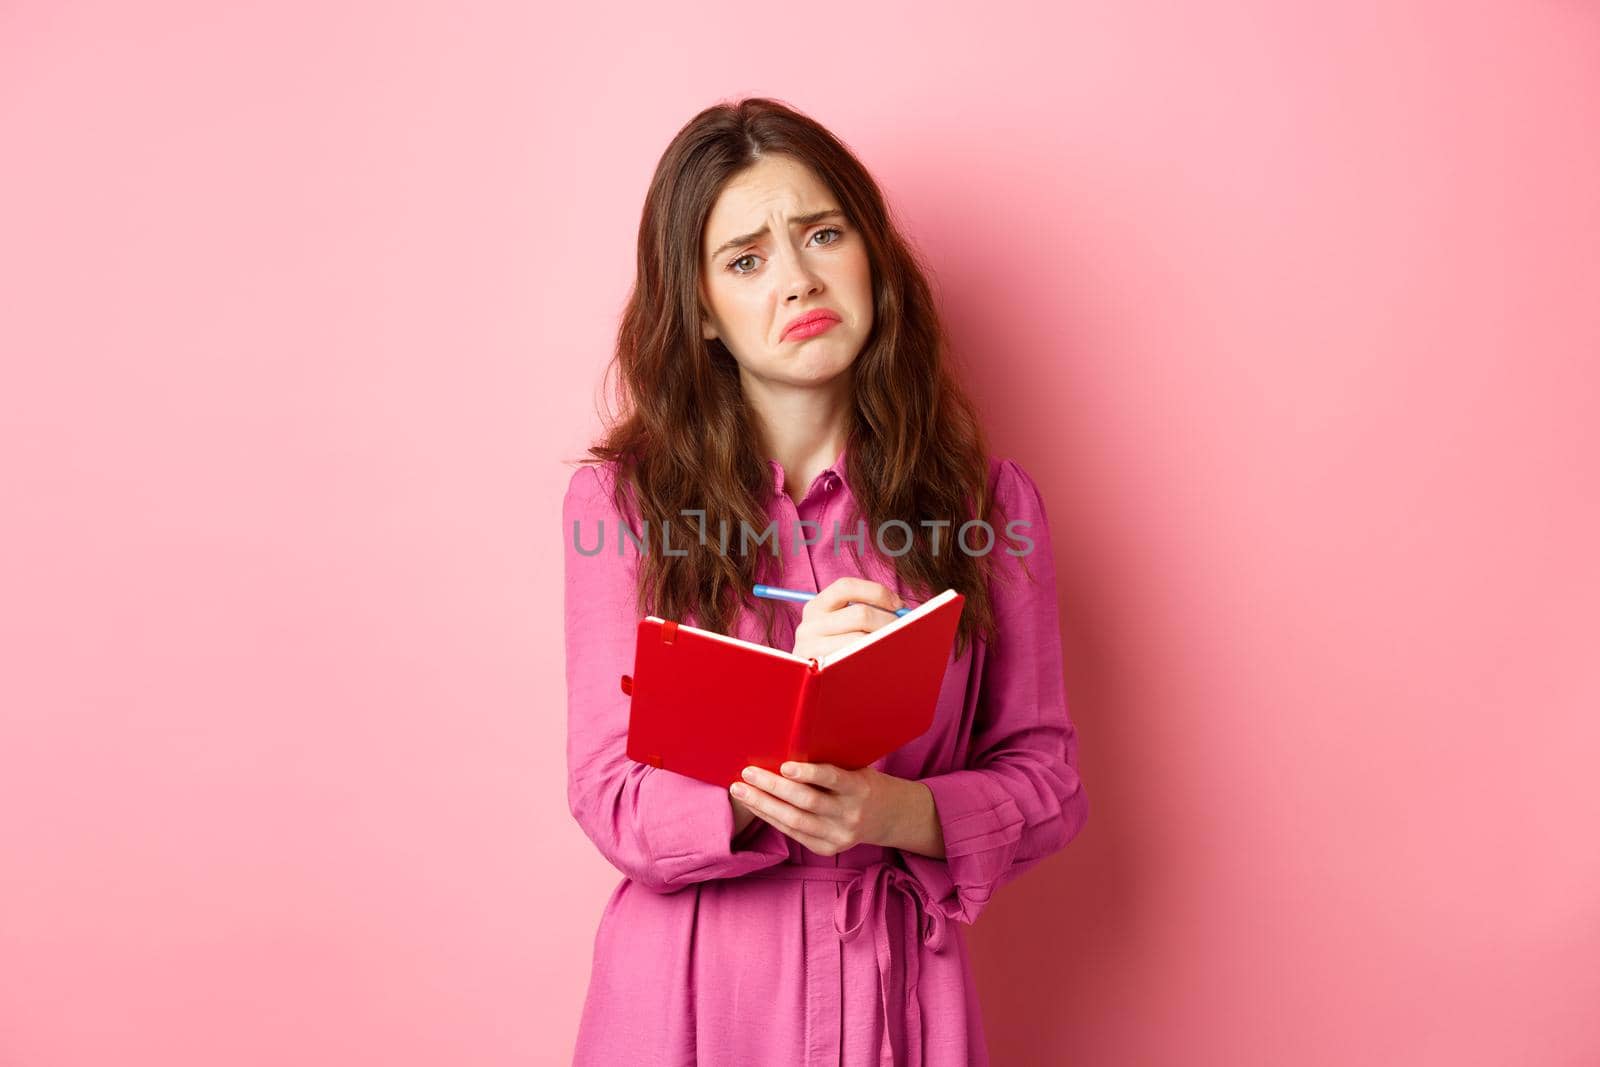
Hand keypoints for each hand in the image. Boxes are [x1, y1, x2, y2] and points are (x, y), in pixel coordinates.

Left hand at [729, 760, 908, 856]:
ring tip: (740, 790)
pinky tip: (754, 805)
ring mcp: (839, 836)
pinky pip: (793, 834)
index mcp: (860, 788)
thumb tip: (786, 745)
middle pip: (806, 803)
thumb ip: (829, 761)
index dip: (809, 773)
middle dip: (772, 787)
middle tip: (747, 773)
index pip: (832, 780)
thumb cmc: (862, 782)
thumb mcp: (855, 767)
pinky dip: (770, 818)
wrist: (887, 816)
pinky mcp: (827, 849)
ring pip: (794, 821)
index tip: (784, 765)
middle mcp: (850, 815)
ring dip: (763, 805)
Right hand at [791, 577, 905, 662]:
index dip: (876, 592)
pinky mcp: (818, 670)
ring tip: (894, 646)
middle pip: (860, 613)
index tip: (898, 605)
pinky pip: (855, 660)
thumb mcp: (840, 626)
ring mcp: (810, 649)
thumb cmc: (836, 652)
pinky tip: (880, 662)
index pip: (846, 587)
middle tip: (904, 630)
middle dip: (888, 620)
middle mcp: (808, 625)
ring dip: (883, 641)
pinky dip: (873, 659)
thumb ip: (864, 612)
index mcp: (815, 608)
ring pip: (860, 639)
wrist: (813, 686)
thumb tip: (902, 610)